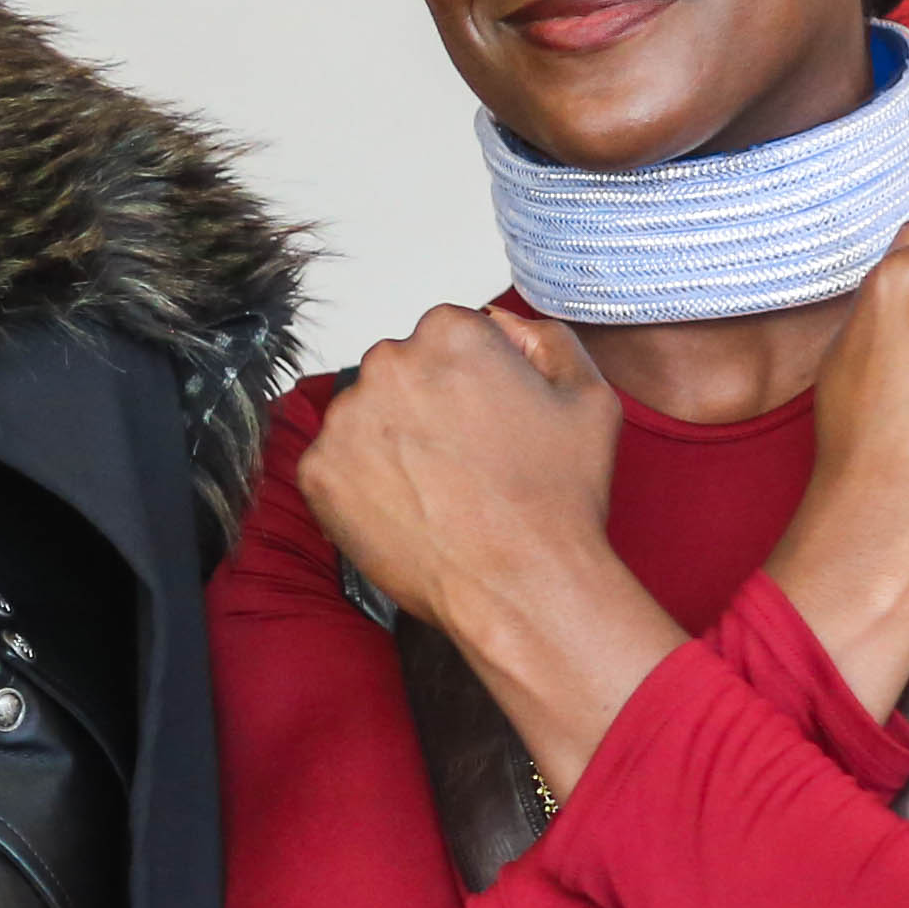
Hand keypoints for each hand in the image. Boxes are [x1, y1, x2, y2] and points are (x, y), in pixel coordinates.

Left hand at [300, 301, 677, 797]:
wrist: (520, 583)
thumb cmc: (556, 498)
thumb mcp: (590, 396)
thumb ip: (545, 339)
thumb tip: (502, 324)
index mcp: (450, 334)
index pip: (446, 335)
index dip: (471, 379)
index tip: (485, 417)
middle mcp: (388, 365)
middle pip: (400, 371)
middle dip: (424, 405)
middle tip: (463, 458)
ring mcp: (346, 420)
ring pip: (365, 416)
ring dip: (390, 441)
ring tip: (437, 489)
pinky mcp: (318, 471)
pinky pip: (337, 465)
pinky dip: (363, 484)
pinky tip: (408, 509)